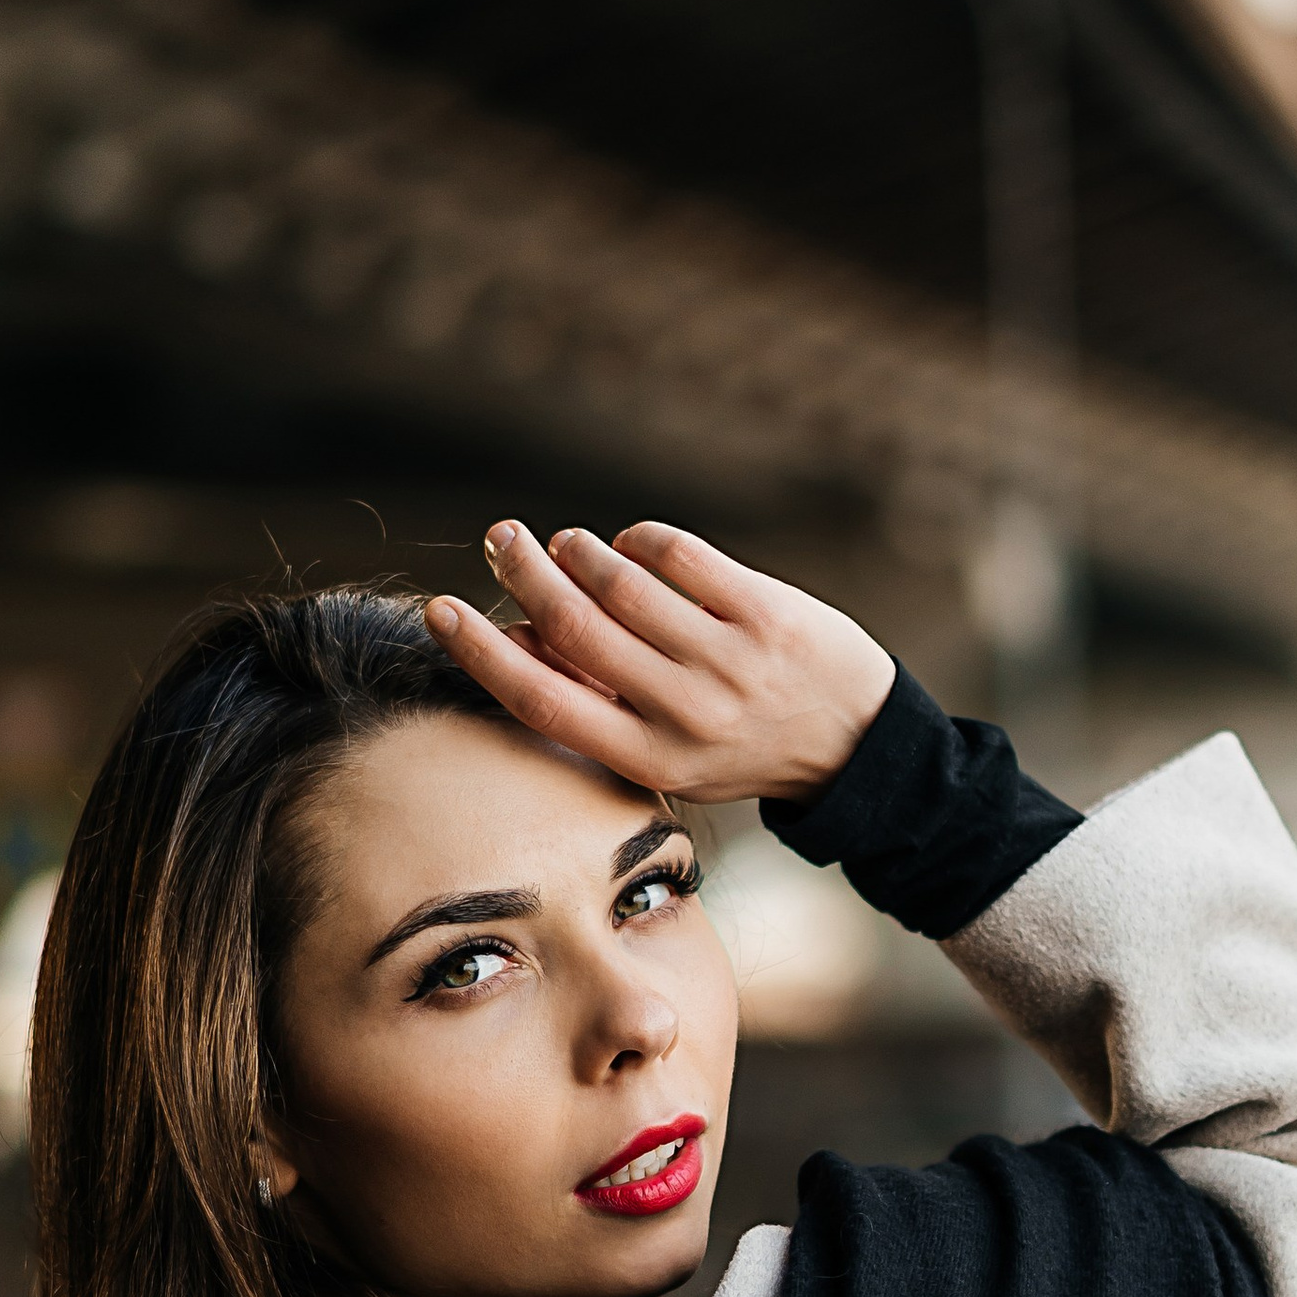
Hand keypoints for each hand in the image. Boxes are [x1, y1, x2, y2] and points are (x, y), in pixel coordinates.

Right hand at [425, 520, 894, 805]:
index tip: (440, 609)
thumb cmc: (742, 745)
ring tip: (565, 544)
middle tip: (497, 541)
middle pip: (575, 628)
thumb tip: (515, 638)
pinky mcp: (767, 614)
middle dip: (523, 575)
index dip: (482, 654)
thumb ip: (599, 707)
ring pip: (622, 584)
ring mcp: (729, 661)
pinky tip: (630, 546)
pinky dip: (640, 541)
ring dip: (579, 552)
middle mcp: (685, 712)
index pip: (543, 701)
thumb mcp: (668, 755)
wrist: (855, 747)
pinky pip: (681, 556)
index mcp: (648, 756)